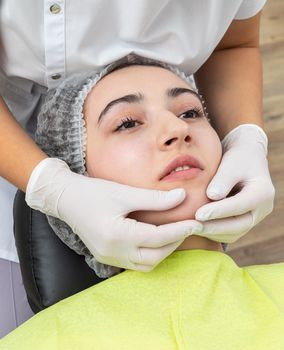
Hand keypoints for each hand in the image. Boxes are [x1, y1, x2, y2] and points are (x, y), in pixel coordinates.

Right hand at [25, 158, 202, 270]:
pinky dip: (150, 255)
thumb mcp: (125, 192)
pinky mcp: (106, 257)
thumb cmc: (94, 192)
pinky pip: (135, 264)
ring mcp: (109, 258)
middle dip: (174, 243)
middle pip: (155, 256)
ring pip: (146, 265)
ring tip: (174, 234)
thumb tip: (182, 197)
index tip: (195, 222)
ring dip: (163, 251)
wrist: (66, 199)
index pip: (158, 238)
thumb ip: (155, 199)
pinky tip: (155, 241)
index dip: (180, 230)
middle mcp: (113, 252)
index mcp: (117, 235)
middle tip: (187, 228)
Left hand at [195, 124, 274, 243]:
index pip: (239, 206)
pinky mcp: (243, 222)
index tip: (198, 214)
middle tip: (191, 226)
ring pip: (233, 233)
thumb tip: (211, 196)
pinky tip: (196, 227)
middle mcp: (262, 209)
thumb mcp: (231, 163)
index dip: (218, 211)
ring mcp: (254, 218)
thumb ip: (223, 179)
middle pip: (238, 226)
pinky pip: (228, 233)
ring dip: (211, 232)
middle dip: (213, 227)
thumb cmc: (237, 157)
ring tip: (190, 228)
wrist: (245, 159)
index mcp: (263, 192)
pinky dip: (212, 232)